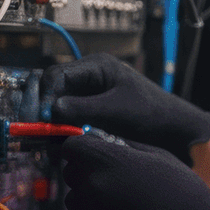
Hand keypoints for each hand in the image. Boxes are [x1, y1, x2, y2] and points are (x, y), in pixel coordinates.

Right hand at [40, 53, 209, 164]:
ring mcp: (89, 95)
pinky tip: (57, 143)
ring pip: (57, 105)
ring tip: (45, 140)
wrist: (175, 131)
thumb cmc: (153, 114)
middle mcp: (89, 77)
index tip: (40, 117)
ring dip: (49, 121)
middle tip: (35, 129)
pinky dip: (60, 129)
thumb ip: (84, 109)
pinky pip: (67, 118)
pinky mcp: (91, 112)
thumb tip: (52, 110)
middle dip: (42, 109)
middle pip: (52, 89)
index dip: (45, 95)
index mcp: (97, 66)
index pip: (57, 75)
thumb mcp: (117, 110)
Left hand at [60, 131, 209, 209]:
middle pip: (71, 172)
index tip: (97, 153)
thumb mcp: (156, 155)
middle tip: (116, 178)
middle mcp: (90, 183)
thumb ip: (124, 147)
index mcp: (104, 158)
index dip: (84, 149)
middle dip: (87, 171)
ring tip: (121, 200)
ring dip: (90, 196)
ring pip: (75, 198)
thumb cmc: (179, 187)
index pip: (71, 147)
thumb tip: (107, 142)